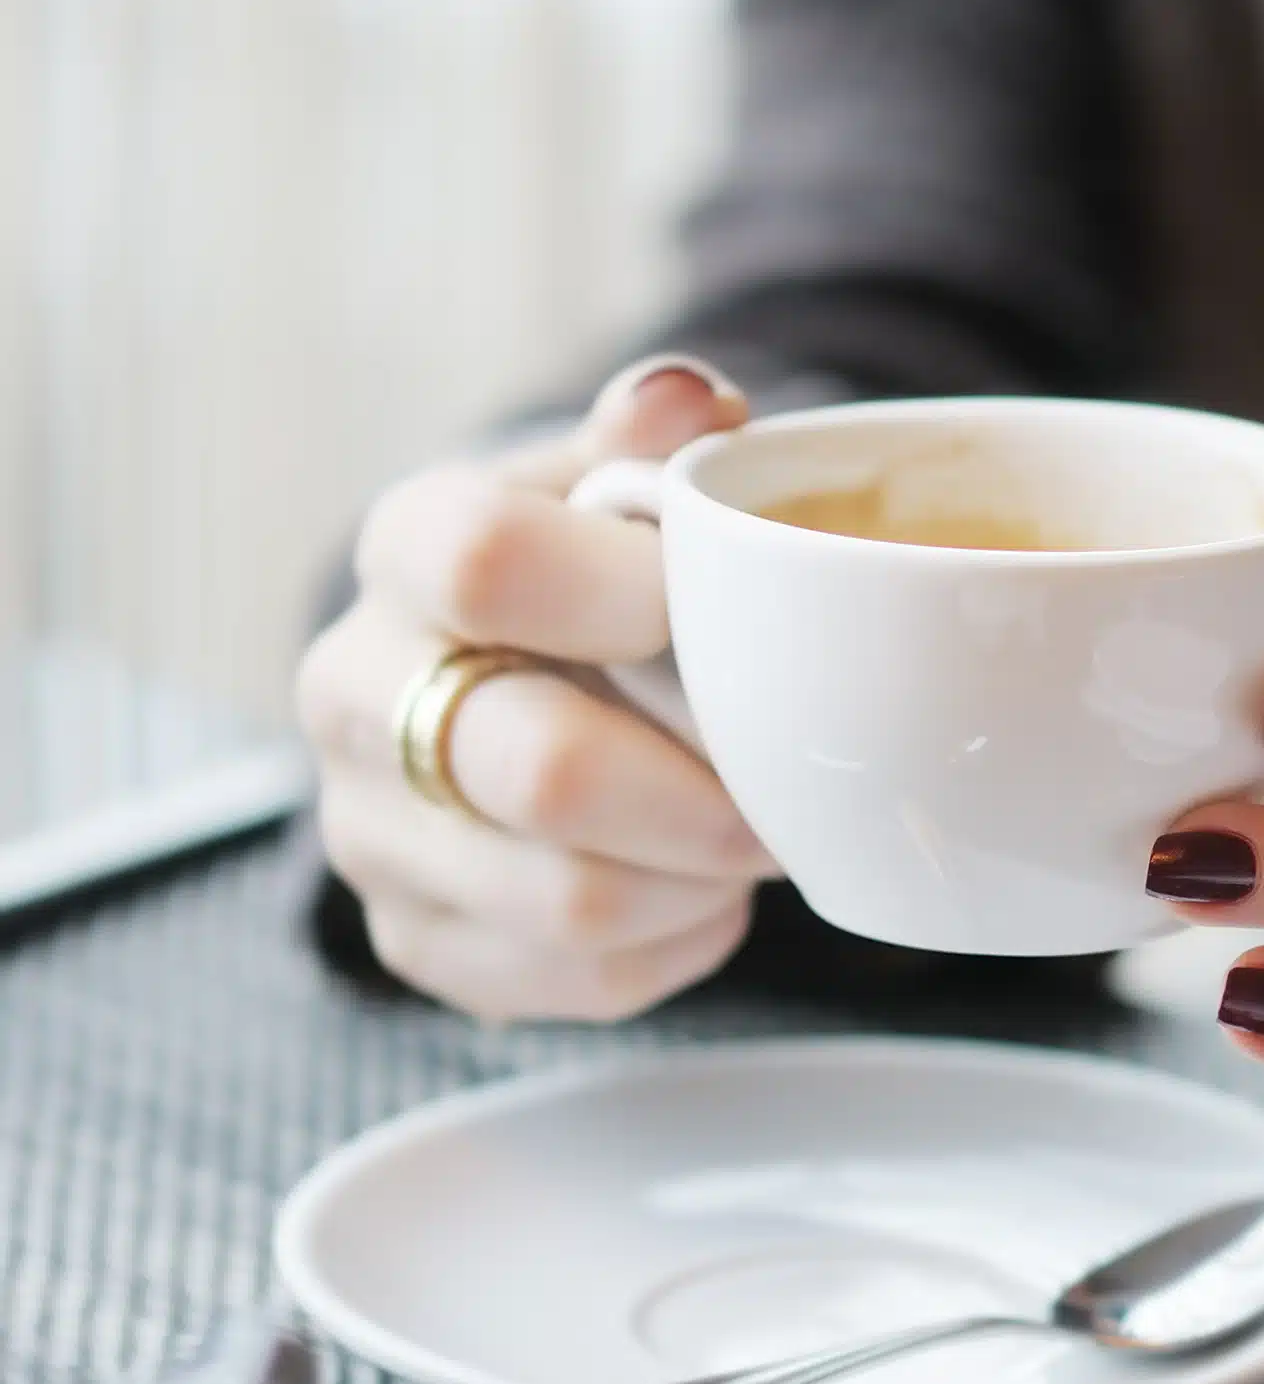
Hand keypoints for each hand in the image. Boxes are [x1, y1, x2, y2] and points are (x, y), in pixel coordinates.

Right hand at [296, 355, 773, 1022]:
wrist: (514, 671)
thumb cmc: (593, 566)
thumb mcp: (619, 480)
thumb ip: (656, 438)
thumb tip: (685, 402)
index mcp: (406, 546)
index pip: (485, 564)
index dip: (633, 595)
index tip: (722, 612)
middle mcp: (353, 692)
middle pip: (541, 771)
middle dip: (708, 792)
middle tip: (790, 781)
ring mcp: (370, 832)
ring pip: (574, 904)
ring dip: (706, 877)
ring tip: (756, 832)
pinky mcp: (418, 943)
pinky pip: (583, 981)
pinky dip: (682, 943)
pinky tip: (702, 884)